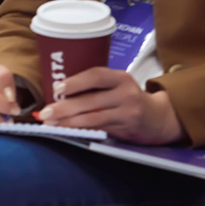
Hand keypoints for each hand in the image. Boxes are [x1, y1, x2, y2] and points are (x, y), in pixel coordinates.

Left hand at [38, 67, 184, 143]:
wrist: (158, 117)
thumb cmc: (128, 97)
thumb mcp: (117, 84)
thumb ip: (95, 85)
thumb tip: (58, 90)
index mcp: (120, 77)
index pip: (96, 76)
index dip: (75, 82)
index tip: (56, 88)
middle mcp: (126, 93)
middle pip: (91, 100)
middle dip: (65, 107)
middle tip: (46, 113)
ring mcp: (127, 113)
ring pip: (93, 118)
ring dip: (69, 122)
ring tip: (51, 124)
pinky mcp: (126, 128)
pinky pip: (99, 129)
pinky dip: (81, 129)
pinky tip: (67, 130)